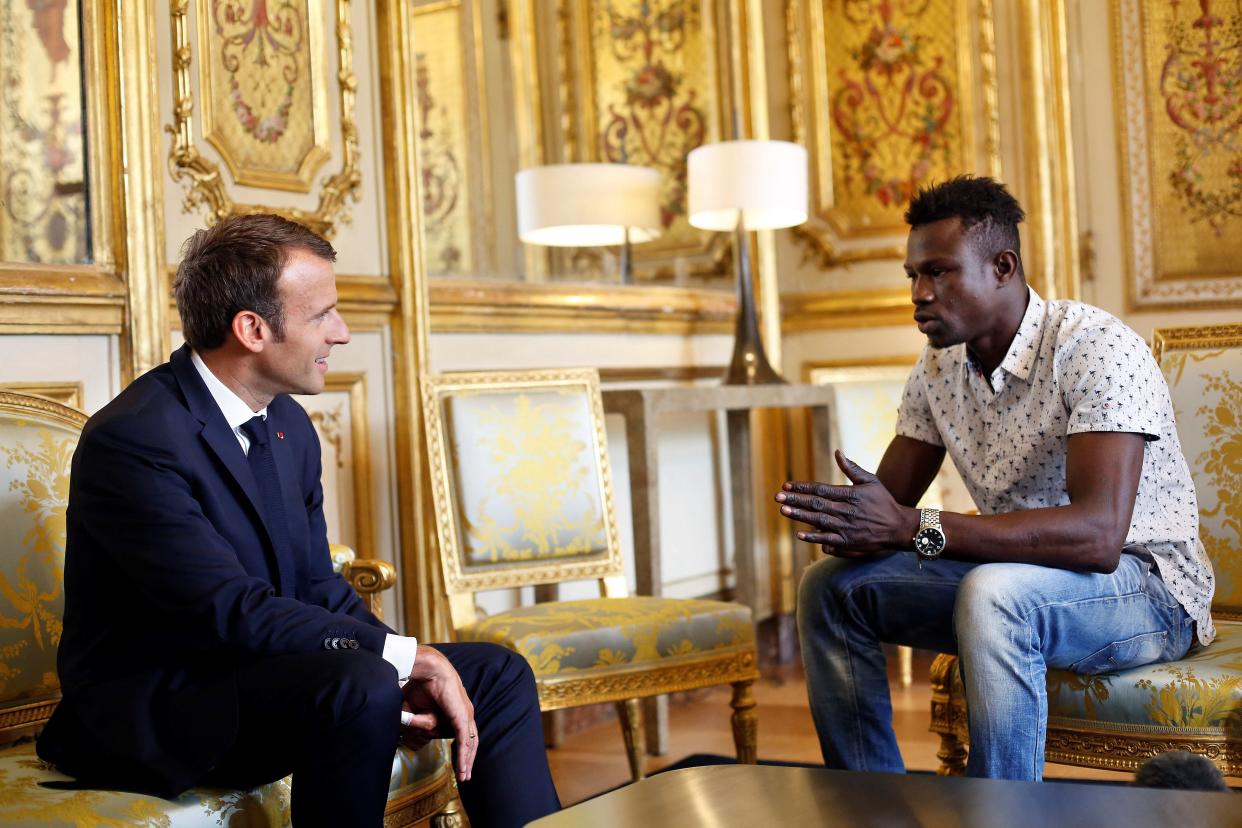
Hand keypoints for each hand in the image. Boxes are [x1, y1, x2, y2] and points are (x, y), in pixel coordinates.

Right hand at [402, 644, 477, 781]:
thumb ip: (415, 721)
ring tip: (464, 777)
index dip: (462, 748)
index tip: (459, 763)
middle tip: (464, 776)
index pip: (464, 732)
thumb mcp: (414, 708)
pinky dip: (464, 756)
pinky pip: (465, 740)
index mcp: (456, 708)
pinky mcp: (462, 717)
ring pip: (469, 743)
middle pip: (471, 740)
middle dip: (468, 759)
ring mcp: (466, 714)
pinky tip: (463, 769)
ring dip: (466, 762)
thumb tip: (408, 728)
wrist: (428, 669)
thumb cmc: (420, 684)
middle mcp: (465, 712)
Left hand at [775, 450, 915, 555]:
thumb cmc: (884, 502)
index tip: (786, 486)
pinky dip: (814, 537)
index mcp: (850, 495)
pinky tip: (800, 534)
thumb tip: (837, 452)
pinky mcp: (849, 542)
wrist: (899, 528)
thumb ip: (852, 468)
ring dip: (800, 516)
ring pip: (818, 520)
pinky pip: (828, 540)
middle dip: (795, 500)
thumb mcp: (870, 481)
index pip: (821, 490)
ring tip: (784, 511)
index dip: (802, 488)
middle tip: (778, 497)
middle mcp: (846, 511)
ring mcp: (847, 528)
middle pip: (816, 504)